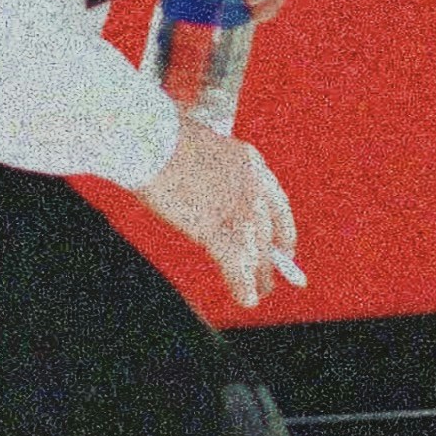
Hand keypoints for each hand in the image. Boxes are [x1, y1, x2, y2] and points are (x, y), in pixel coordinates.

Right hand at [140, 114, 301, 307]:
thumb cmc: (161, 136)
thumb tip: (205, 189)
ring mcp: (239, 210)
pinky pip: (236, 266)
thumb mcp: (203, 145)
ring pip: (257, 252)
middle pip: (268, 232)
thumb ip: (214, 171)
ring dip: (259, 277)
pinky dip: (242, 286)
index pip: (277, 203)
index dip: (283, 229)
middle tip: (271, 276)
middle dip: (271, 259)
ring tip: (260, 292)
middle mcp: (253, 187)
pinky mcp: (218, 230)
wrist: (151, 140)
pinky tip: (246, 299)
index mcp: (251, 162)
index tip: (284, 245)